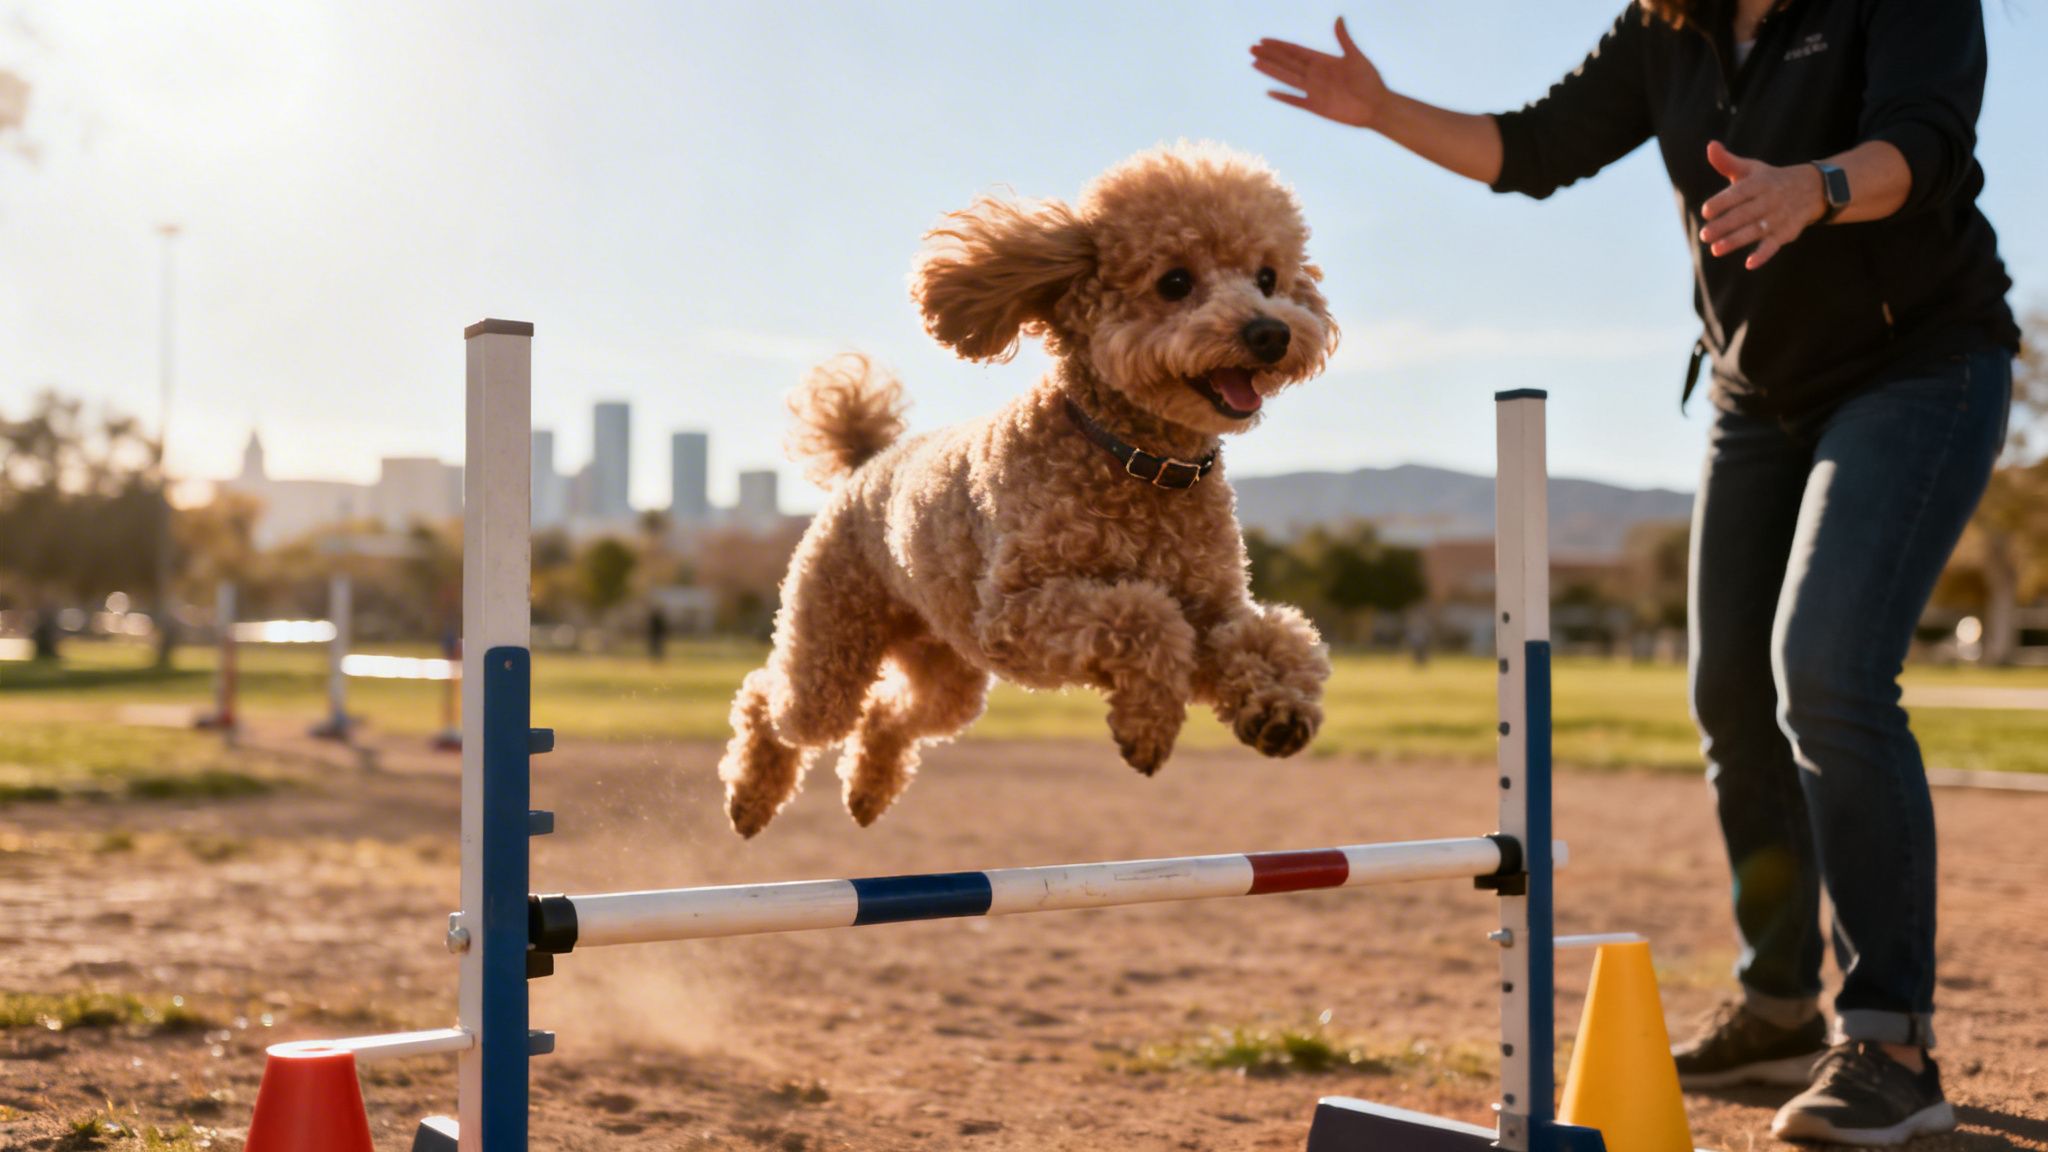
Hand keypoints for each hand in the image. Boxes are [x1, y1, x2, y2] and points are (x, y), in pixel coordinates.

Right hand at [1251, 17, 1388, 128]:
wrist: (1376, 106)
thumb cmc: (1370, 81)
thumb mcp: (1356, 57)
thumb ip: (1344, 39)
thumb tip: (1339, 18)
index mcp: (1322, 61)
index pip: (1295, 51)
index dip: (1279, 46)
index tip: (1264, 40)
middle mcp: (1315, 75)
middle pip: (1286, 63)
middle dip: (1269, 56)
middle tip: (1252, 49)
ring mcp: (1314, 91)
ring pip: (1287, 79)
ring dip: (1271, 71)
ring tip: (1254, 64)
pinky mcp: (1316, 106)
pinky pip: (1296, 101)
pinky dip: (1283, 97)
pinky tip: (1270, 92)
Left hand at [1698, 140, 1825, 269]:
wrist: (1812, 189)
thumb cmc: (1769, 180)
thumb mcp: (1751, 169)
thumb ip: (1727, 162)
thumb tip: (1710, 145)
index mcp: (1759, 183)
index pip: (1739, 193)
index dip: (1722, 202)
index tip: (1706, 211)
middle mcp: (1769, 200)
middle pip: (1744, 214)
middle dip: (1724, 225)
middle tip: (1704, 235)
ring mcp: (1778, 218)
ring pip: (1756, 230)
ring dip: (1736, 240)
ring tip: (1716, 250)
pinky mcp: (1786, 233)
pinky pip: (1774, 245)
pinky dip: (1763, 255)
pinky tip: (1749, 264)